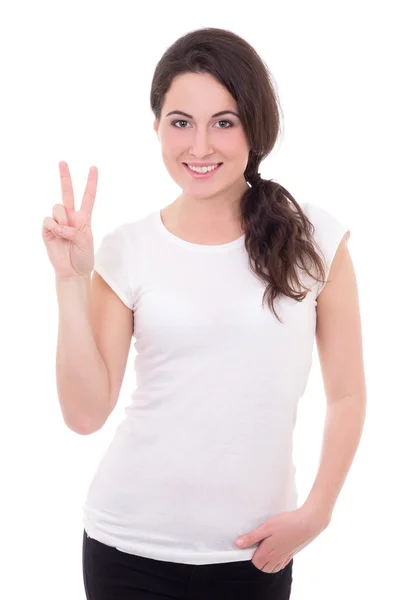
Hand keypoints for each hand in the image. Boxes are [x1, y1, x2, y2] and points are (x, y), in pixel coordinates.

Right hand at [42, 161, 97, 278]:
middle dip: (65, 176)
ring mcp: (58, 222)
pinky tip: (57, 235)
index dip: (91, 182)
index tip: (94, 167)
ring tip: (66, 233)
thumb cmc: (83, 257)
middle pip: (67, 192)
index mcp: (84, 218)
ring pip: (57, 207)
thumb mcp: (85, 241)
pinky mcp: (47, 229)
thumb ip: (74, 229)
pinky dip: (55, 227)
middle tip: (62, 161)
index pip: (88, 197)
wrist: (73, 271)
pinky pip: (48, 220)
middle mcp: (70, 216)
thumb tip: (58, 225)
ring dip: (63, 219)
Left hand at [235, 507, 328, 572]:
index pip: (254, 562)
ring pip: (271, 567)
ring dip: (266, 560)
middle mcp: (276, 558)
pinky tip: (276, 548)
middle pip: (262, 567)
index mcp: (268, 553)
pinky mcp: (291, 554)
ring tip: (265, 546)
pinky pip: (280, 564)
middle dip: (257, 558)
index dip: (249, 553)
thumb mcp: (266, 527)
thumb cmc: (287, 523)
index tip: (250, 542)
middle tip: (257, 543)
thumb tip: (238, 544)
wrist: (308, 523)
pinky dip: (275, 560)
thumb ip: (252, 537)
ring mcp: (285, 557)